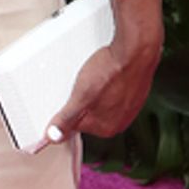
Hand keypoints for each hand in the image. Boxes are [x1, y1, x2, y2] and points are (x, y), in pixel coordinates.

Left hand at [48, 28, 162, 142]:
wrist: (134, 52)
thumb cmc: (110, 73)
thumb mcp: (80, 97)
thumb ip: (66, 119)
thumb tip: (53, 136)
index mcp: (105, 128)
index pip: (77, 125)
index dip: (69, 109)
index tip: (70, 97)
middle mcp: (119, 122)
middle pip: (90, 115)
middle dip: (83, 101)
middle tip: (84, 84)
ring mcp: (129, 108)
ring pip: (102, 103)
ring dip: (96, 92)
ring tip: (97, 77)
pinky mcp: (135, 94)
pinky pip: (115, 93)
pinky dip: (109, 85)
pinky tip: (107, 74)